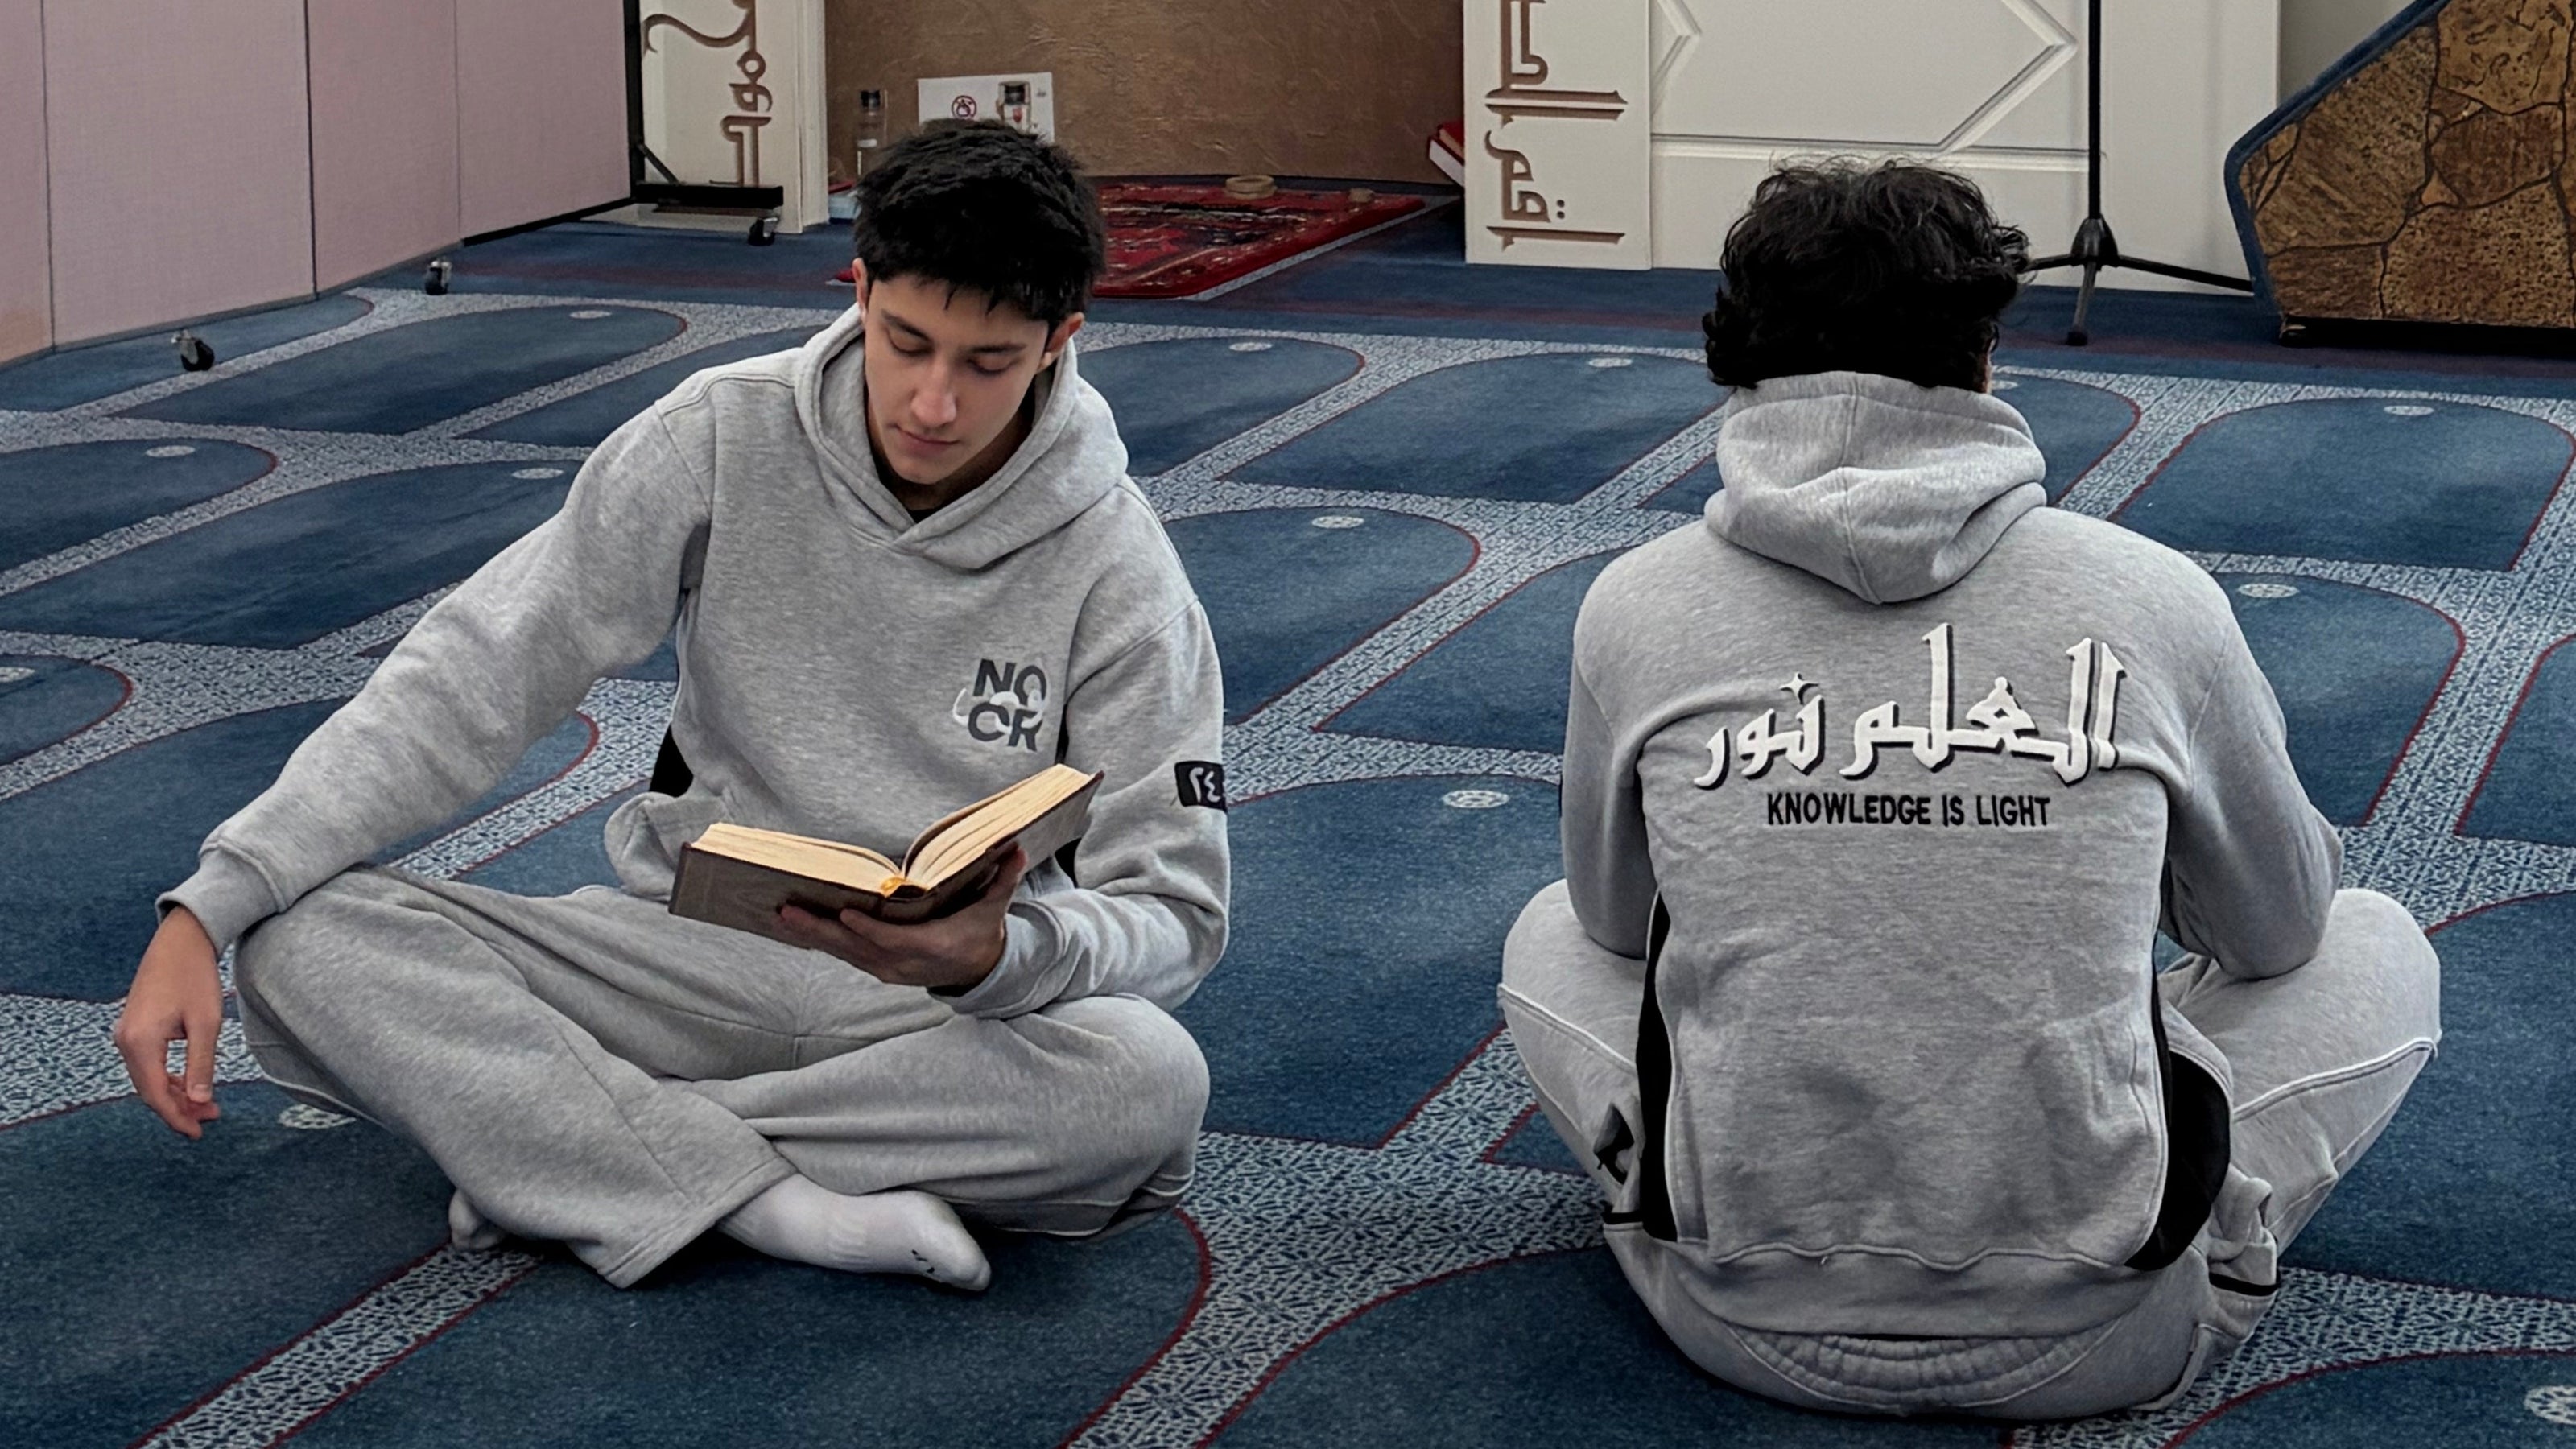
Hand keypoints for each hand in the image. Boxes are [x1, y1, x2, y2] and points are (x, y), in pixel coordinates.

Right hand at [113, 907, 226, 1138]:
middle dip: (178, 1108)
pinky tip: (191, 1084)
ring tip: (207, 1105)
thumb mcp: (206, 1024)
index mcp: (140, 1042)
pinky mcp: (133, 1028)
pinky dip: (168, 1077)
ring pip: (148, 1078)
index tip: (198, 1133)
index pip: (156, 1094)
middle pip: (149, 1089)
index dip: (177, 1117)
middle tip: (210, 1119)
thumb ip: (201, 1064)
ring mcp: (126, 1034)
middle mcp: (125, 1041)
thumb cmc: (196, 978)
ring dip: (175, 1093)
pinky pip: (148, 1064)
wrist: (182, 941)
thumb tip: (200, 1102)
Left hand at [775, 847, 1026, 991]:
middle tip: (788, 912)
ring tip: (782, 915)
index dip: (869, 931)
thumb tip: (1017, 847)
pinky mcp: (877, 967)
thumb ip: (1003, 879)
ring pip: (844, 953)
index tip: (845, 915)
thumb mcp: (994, 908)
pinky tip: (796, 926)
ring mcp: (887, 968)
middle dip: (820, 931)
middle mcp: (903, 964)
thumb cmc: (981, 932)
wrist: (978, 970)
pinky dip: (820, 940)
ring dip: (811, 935)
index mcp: (931, 948)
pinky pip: (844, 954)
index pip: (893, 942)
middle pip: (856, 949)